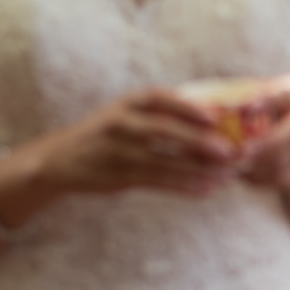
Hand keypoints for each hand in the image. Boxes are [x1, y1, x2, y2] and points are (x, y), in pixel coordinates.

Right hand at [2, 89, 240, 204]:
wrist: (60, 159)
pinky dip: (183, 186)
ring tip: (227, 176)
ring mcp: (116, 151)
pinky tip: (206, 190)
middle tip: (229, 151)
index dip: (187, 107)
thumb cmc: (107, 134)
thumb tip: (214, 120)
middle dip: (199, 141)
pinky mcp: (117, 177)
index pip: (160, 99)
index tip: (215, 117)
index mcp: (127, 103)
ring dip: (198, 170)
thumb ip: (161, 115)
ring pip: (163, 161)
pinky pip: (156, 182)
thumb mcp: (127, 115)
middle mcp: (120, 123)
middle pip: (163, 130)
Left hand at [238, 74, 289, 189]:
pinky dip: (264, 179)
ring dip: (262, 166)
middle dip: (269, 142)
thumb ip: (241, 103)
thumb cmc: (271, 114)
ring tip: (237, 167)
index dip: (266, 101)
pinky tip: (247, 177)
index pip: (286, 93)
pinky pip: (288, 176)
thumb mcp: (262, 101)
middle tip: (243, 151)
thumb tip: (206, 108)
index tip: (244, 112)